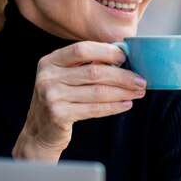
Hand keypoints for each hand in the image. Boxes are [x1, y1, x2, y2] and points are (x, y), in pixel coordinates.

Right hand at [12, 41, 145, 162]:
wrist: (39, 131)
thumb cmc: (60, 99)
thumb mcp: (64, 77)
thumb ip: (85, 65)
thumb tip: (121, 56)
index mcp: (50, 61)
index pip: (81, 49)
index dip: (106, 52)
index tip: (125, 57)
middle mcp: (48, 77)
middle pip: (94, 72)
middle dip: (122, 76)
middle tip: (141, 80)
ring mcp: (51, 96)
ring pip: (97, 92)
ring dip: (123, 92)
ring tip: (138, 92)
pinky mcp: (58, 115)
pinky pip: (94, 109)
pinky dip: (113, 107)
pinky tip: (126, 104)